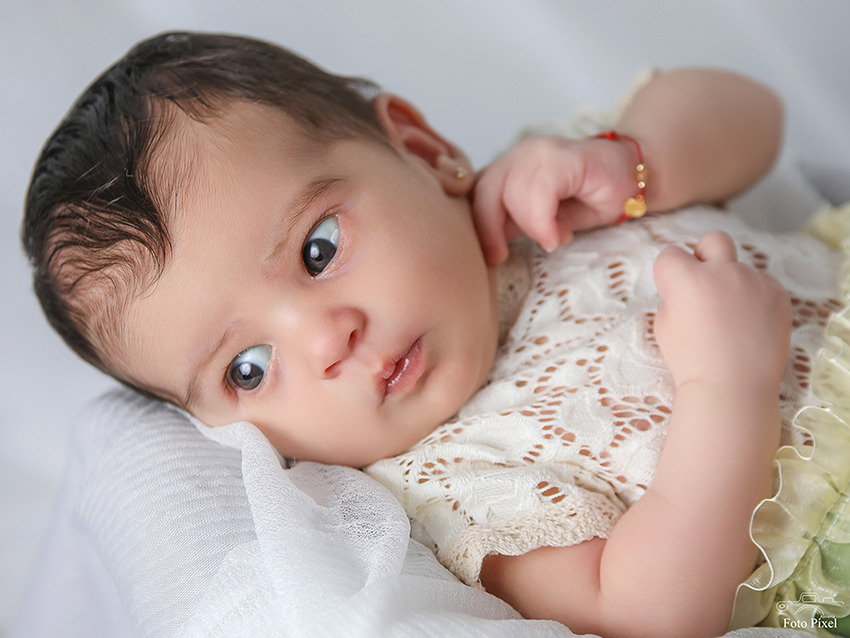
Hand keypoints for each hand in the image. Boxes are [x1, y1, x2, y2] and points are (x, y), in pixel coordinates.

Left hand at [471, 136, 639, 264]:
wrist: (635, 182)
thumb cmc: (591, 199)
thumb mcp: (543, 219)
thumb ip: (515, 223)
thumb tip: (489, 243)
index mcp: (512, 167)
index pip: (478, 193)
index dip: (478, 225)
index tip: (490, 255)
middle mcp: (521, 154)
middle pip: (486, 191)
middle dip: (490, 228)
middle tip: (502, 256)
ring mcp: (541, 152)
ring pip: (512, 194)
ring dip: (530, 227)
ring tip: (553, 238)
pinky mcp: (562, 157)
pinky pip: (539, 193)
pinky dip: (543, 221)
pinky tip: (558, 235)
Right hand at [653, 231, 791, 389]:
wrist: (732, 387)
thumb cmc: (690, 361)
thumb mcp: (664, 325)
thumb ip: (674, 298)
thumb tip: (688, 290)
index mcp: (688, 279)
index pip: (670, 254)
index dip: (668, 274)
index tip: (672, 293)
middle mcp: (722, 272)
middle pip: (713, 240)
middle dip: (705, 254)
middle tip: (705, 283)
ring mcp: (754, 281)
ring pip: (740, 267)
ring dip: (732, 284)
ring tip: (732, 318)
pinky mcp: (778, 294)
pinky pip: (763, 284)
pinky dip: (756, 299)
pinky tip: (751, 324)